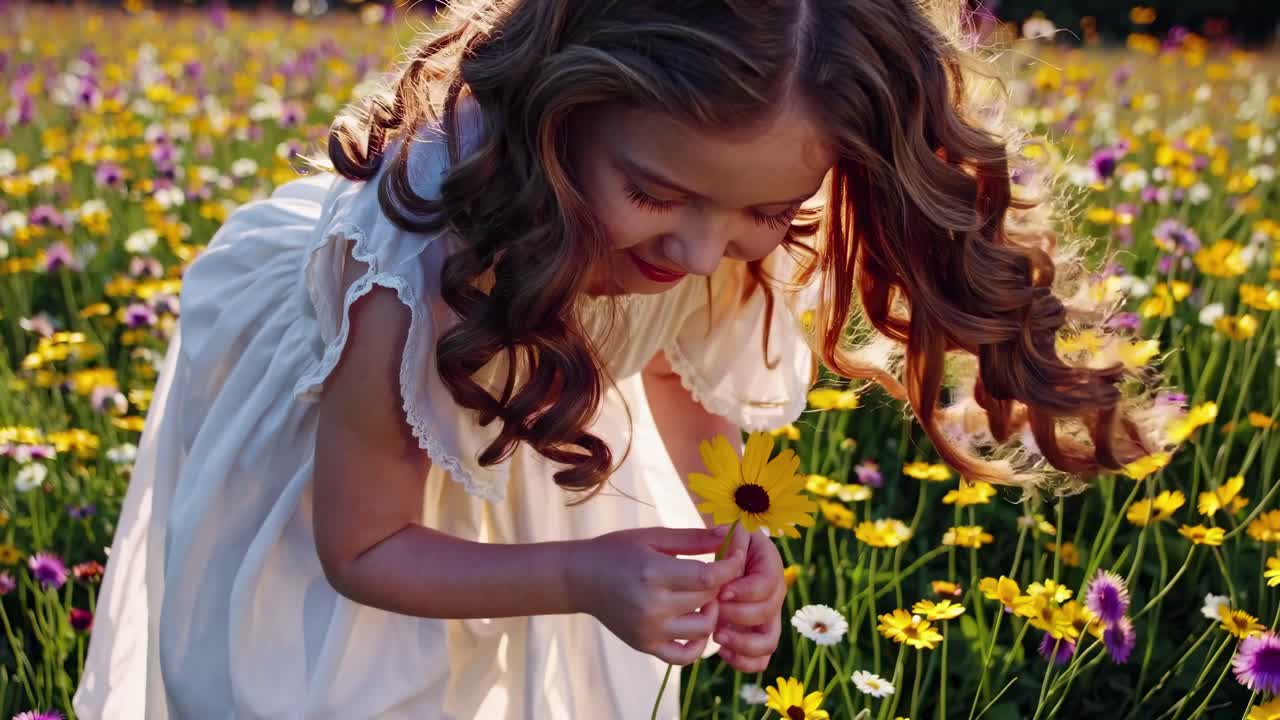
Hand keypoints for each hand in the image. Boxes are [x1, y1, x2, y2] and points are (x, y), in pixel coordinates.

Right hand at [568, 527, 745, 665]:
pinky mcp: (645, 645)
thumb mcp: (653, 536)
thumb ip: (694, 538)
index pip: (708, 577)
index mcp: (654, 573)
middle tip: (718, 572)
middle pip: (708, 600)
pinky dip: (698, 645)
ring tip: (704, 597)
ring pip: (703, 629)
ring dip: (712, 612)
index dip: (730, 567)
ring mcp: (648, 630)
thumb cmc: (617, 551)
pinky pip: (684, 656)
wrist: (579, 579)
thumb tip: (730, 532)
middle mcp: (652, 606)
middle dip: (720, 585)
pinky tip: (696, 624)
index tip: (735, 557)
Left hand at [711, 527, 785, 673]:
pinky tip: (721, 650)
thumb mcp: (730, 534)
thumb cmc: (727, 542)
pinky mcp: (755, 635)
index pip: (766, 585)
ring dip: (742, 644)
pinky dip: (743, 661)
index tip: (721, 590)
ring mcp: (766, 618)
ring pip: (768, 644)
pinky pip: (759, 660)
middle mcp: (774, 596)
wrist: (728, 554)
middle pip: (766, 614)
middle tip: (713, 610)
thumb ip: (731, 540)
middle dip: (737, 615)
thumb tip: (726, 543)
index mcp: (771, 568)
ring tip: (718, 636)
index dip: (744, 591)